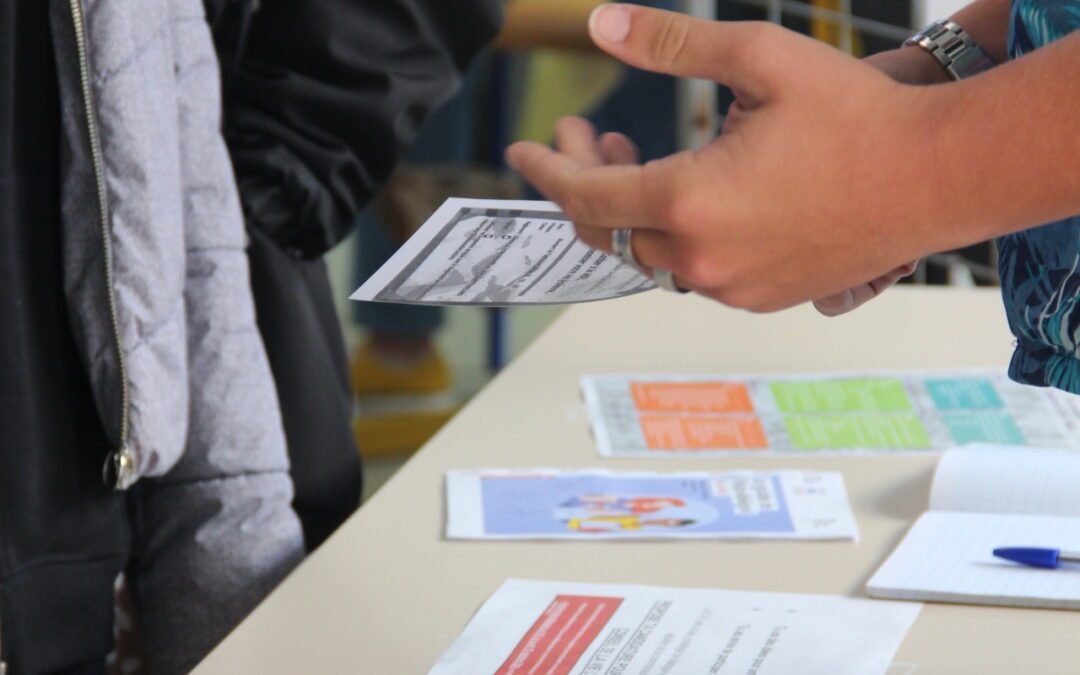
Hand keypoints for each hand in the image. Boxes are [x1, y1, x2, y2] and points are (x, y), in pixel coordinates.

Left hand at [505, 4, 946, 311]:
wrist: (938, 177)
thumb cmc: (858, 116)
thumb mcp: (759, 60)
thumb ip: (672, 46)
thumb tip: (602, 25)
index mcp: (690, 201)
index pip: (585, 193)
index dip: (547, 169)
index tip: (520, 151)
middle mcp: (702, 257)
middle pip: (607, 229)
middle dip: (584, 181)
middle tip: (590, 137)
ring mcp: (731, 286)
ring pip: (646, 253)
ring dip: (629, 209)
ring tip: (638, 156)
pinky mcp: (760, 298)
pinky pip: (690, 271)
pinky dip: (671, 234)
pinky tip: (689, 194)